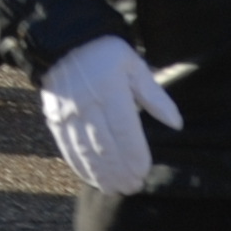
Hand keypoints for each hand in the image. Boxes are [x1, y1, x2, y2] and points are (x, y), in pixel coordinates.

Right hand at [39, 33, 182, 193]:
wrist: (63, 42)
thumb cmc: (106, 53)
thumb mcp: (134, 65)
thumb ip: (154, 96)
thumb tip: (176, 124)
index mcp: (109, 89)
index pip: (124, 130)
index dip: (134, 155)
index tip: (143, 172)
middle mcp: (87, 103)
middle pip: (104, 146)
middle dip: (120, 171)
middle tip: (132, 187)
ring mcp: (68, 113)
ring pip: (85, 151)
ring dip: (101, 174)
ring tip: (115, 189)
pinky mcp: (55, 119)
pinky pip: (67, 147)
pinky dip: (80, 166)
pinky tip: (92, 179)